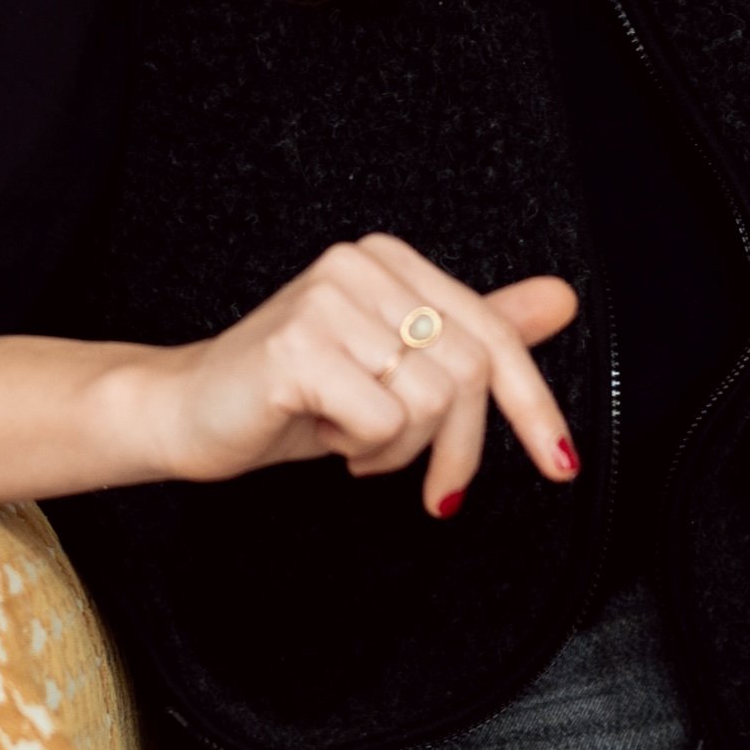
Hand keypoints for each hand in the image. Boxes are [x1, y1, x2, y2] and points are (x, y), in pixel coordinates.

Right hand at [141, 231, 579, 514]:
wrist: (187, 412)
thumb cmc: (293, 395)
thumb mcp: (396, 367)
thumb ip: (474, 332)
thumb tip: (563, 298)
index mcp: (389, 261)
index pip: (491, 333)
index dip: (533, 405)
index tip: (560, 466)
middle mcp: (360, 265)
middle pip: (467, 372)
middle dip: (458, 448)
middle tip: (431, 489)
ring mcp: (326, 300)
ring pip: (428, 401)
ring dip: (399, 451)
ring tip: (352, 442)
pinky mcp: (297, 346)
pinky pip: (381, 422)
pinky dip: (362, 452)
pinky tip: (324, 436)